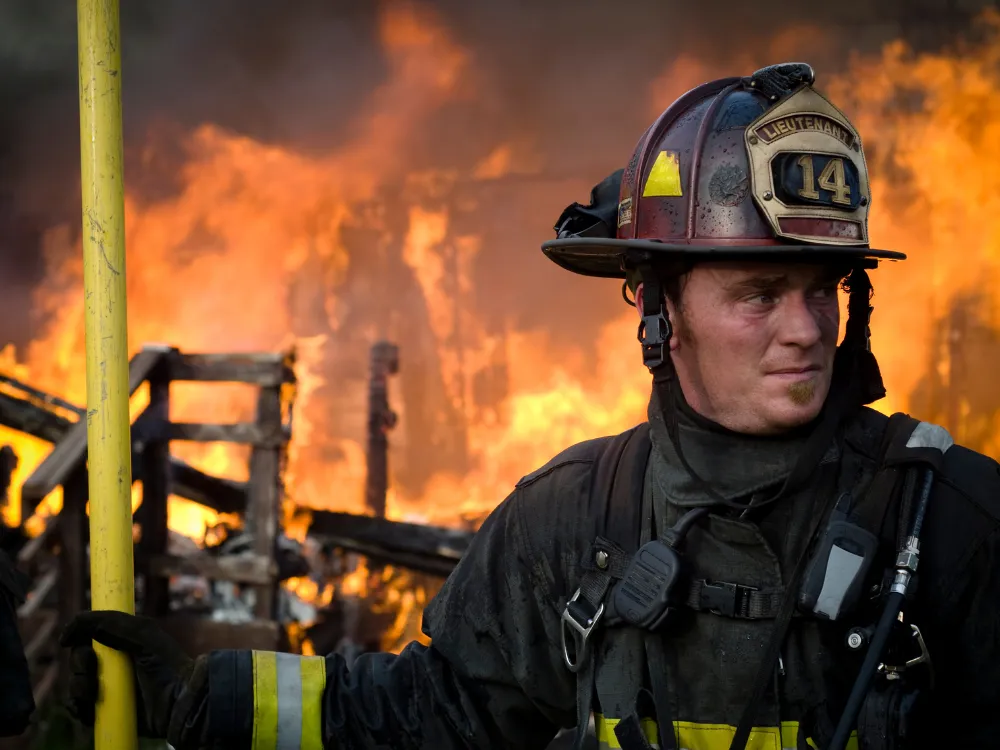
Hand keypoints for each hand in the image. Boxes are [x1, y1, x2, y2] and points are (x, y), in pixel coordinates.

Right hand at [60, 611, 207, 744]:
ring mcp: (107, 688)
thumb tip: (75, 623)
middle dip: (79, 663)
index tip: (69, 640)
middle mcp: (112, 664)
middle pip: (78, 659)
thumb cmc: (166, 664)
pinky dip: (77, 707)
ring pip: (75, 685)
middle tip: (91, 668)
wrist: (178, 701)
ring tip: (93, 691)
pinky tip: (87, 706)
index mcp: (121, 642)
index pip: (88, 636)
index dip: (78, 637)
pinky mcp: (104, 712)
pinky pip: (78, 709)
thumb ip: (112, 623)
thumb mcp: (143, 634)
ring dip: (77, 686)